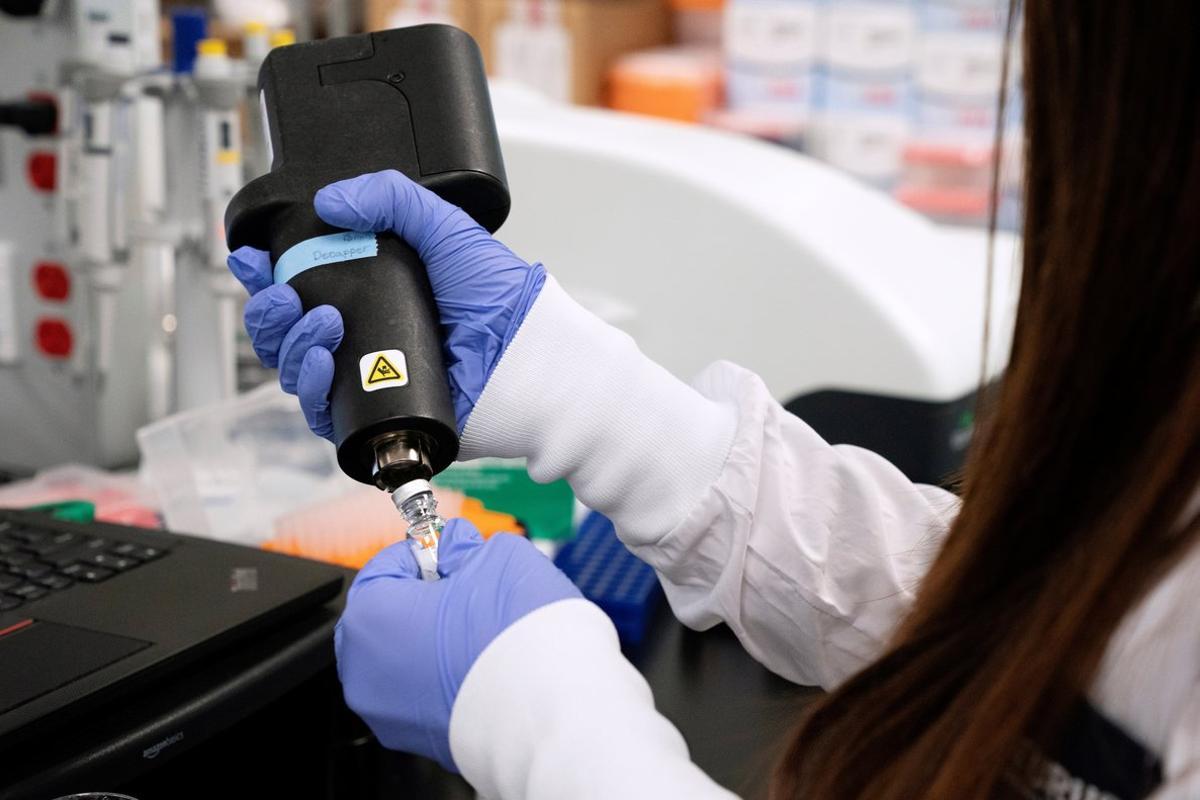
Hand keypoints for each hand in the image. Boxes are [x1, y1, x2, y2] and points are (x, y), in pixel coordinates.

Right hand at [227, 169, 544, 439]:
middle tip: (283, 296)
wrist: (528, 355)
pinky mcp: (375, 417)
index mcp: (371, 292)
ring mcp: (367, 378)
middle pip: (285, 332)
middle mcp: (363, 336)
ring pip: (294, 371)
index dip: (266, 273)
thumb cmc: (499, 299)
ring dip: (289, 345)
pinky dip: (310, 388)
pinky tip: (320, 364)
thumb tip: (330, 200)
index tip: (251, 257)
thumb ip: (392, 198)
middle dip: (269, 312)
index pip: (301, 283)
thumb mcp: (446, 228)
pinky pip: (322, 411)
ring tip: (321, 325)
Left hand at [334, 519, 580, 769]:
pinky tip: (487, 666)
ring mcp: (389, 714)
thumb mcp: (497, 557)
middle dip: (428, 598)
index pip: (386, 566)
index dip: (426, 553)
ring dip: (437, 639)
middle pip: (391, 616)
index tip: (454, 554)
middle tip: (474, 590)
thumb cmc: (517, 634)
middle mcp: (365, 671)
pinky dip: (448, 677)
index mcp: (370, 617)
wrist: (551, 715)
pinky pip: (426, 694)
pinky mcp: (420, 742)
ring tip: (486, 631)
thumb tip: (455, 547)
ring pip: (407, 659)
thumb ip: (465, 545)